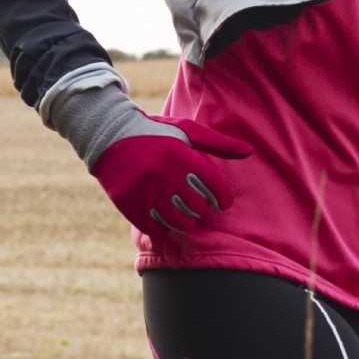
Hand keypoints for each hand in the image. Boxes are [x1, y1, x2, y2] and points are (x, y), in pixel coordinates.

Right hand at [90, 115, 252, 235]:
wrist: (109, 135)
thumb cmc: (155, 134)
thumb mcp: (187, 131)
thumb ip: (218, 144)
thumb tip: (249, 151)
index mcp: (181, 155)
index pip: (214, 188)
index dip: (223, 199)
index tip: (221, 202)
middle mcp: (164, 173)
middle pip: (197, 209)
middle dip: (200, 208)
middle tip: (194, 202)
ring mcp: (144, 190)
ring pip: (178, 222)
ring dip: (183, 220)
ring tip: (180, 210)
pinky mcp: (127, 202)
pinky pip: (154, 227)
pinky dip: (161, 225)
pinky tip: (160, 214)